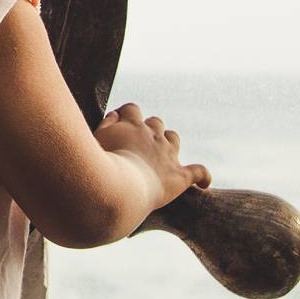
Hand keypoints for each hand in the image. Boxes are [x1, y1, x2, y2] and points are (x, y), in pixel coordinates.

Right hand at [94, 102, 211, 209]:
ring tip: (161, 154)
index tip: (119, 125)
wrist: (119, 189)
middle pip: (155, 122)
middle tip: (137, 145)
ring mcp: (168, 154)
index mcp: (131, 125)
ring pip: (174, 138)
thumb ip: (106, 124)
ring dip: (169, 142)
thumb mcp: (96, 139)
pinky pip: (199, 172)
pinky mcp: (179, 176)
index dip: (126, 115)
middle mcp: (152, 135)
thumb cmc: (100, 165)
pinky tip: (203, 183)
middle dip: (148, 129)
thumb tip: (115, 114)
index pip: (131, 109)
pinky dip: (203, 176)